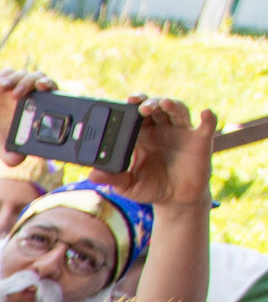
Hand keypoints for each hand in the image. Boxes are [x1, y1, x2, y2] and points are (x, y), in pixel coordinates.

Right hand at [0, 69, 58, 159]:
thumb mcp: (0, 148)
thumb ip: (10, 156)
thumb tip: (18, 160)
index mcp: (34, 109)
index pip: (50, 94)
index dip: (53, 91)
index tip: (50, 93)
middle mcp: (27, 95)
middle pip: (41, 80)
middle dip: (40, 82)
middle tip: (36, 88)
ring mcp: (13, 87)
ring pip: (26, 75)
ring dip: (23, 81)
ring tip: (13, 93)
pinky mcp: (0, 82)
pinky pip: (8, 73)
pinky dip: (7, 77)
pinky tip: (1, 86)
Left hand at [93, 97, 215, 209]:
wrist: (175, 199)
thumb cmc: (150, 188)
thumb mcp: (128, 186)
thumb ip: (112, 179)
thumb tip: (92, 175)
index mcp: (141, 135)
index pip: (135, 115)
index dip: (131, 106)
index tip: (124, 102)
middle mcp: (161, 129)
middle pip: (155, 107)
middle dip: (148, 102)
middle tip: (140, 105)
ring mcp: (181, 132)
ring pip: (177, 111)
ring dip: (171, 104)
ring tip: (163, 103)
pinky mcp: (200, 141)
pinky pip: (206, 127)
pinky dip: (208, 119)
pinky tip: (206, 114)